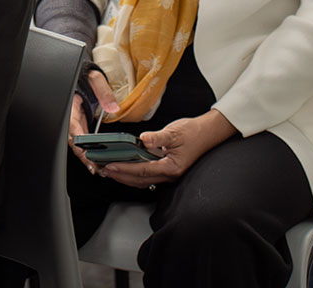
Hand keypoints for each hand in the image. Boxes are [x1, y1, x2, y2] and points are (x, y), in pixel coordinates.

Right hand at [67, 71, 119, 175]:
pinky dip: (89, 154)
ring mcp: (74, 125)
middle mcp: (70, 119)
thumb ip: (103, 91)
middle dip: (86, 157)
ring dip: (88, 159)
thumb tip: (113, 107)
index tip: (87, 153)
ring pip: (78, 146)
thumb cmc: (83, 76)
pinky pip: (82, 143)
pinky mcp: (79, 127)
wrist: (79, 75)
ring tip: (101, 170)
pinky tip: (98, 162)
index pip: (73, 129)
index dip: (80, 143)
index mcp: (70, 109)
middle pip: (75, 143)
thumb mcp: (94, 78)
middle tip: (98, 168)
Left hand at [101, 110, 236, 188]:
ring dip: (125, 176)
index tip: (109, 166)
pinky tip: (125, 167)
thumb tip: (142, 139)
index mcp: (171, 167)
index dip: (124, 169)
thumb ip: (157, 137)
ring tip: (110, 170)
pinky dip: (134, 172)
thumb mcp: (175, 132)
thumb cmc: (194, 132)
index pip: (142, 171)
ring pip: (142, 180)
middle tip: (103, 170)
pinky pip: (147, 175)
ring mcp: (168, 173)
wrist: (209, 133)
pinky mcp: (167, 169)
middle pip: (139, 180)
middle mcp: (169, 174)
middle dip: (120, 176)